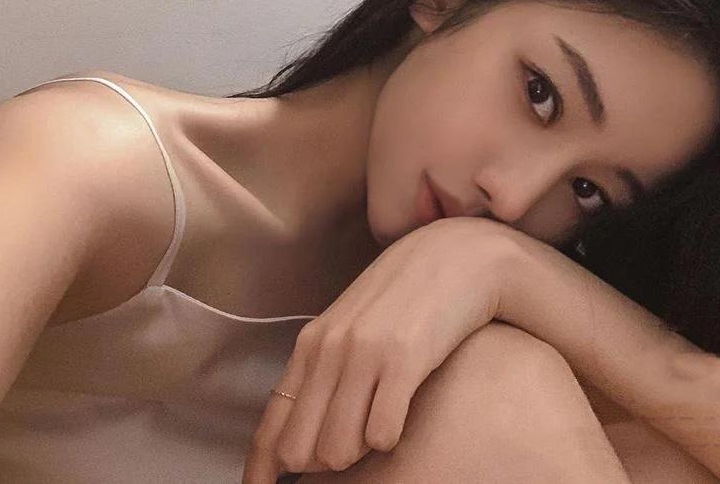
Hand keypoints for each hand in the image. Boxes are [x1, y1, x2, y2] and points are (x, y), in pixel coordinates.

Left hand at [241, 215, 518, 482]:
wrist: (457, 256)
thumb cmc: (405, 298)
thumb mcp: (353, 329)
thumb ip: (327, 374)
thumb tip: (307, 438)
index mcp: (310, 346)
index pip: (271, 424)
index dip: (262, 468)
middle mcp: (329, 350)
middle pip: (299, 448)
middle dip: (317, 467)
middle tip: (346, 461)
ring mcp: (363, 354)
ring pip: (336, 449)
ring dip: (356, 456)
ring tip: (377, 433)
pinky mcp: (403, 359)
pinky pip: (381, 433)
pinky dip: (388, 441)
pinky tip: (399, 421)